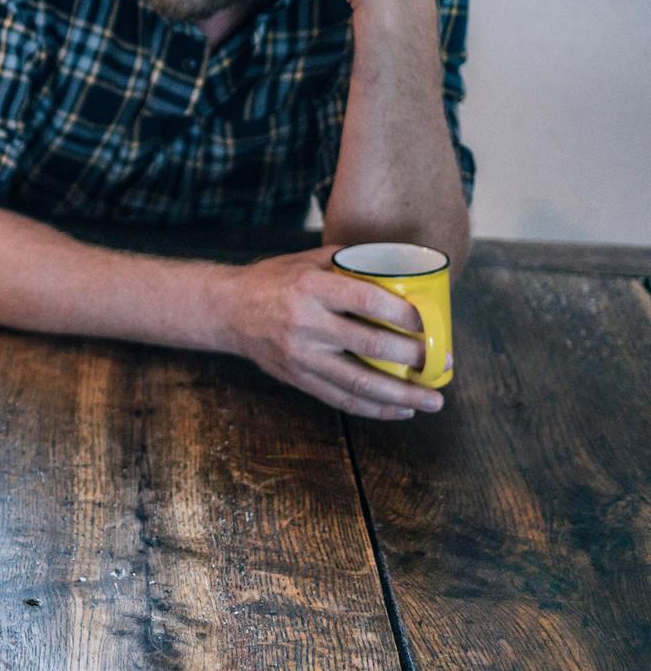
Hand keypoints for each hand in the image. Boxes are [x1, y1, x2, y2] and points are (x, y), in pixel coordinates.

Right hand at [223, 246, 447, 419]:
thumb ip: (350, 265)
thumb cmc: (274, 280)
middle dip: (414, 357)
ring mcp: (301, 356)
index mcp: (311, 289)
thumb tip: (401, 268)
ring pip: (359, 383)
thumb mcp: (307, 260)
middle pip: (370, 346)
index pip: (367, 302)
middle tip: (442, 362)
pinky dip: (375, 408)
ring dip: (402, 395)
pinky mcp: (298, 378)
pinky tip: (401, 410)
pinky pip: (341, 399)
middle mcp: (305, 324)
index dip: (403, 314)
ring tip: (432, 401)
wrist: (228, 310)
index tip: (429, 323)